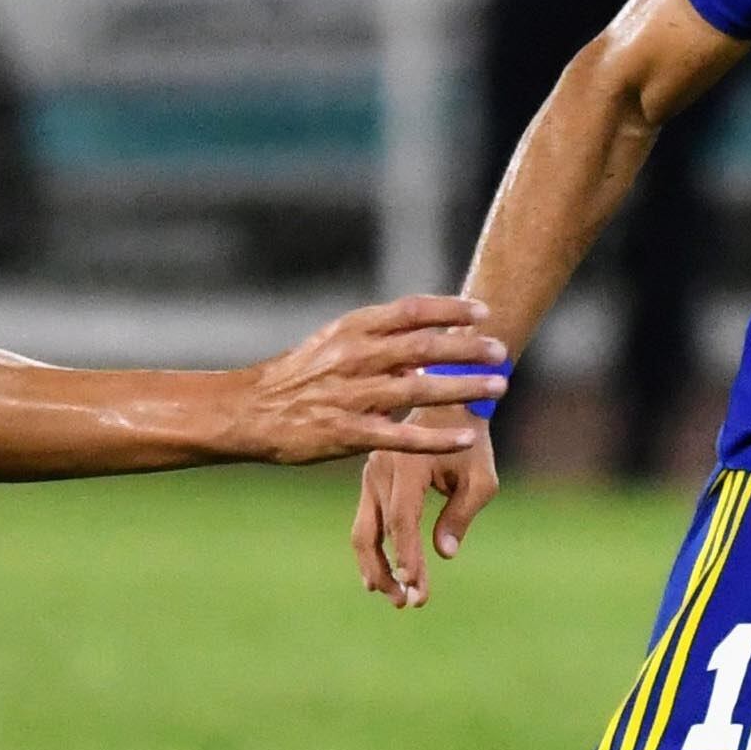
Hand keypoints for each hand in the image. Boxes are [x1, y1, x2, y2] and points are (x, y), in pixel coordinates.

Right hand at [230, 296, 507, 464]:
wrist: (249, 411)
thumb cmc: (298, 377)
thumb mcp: (334, 344)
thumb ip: (378, 341)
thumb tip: (425, 343)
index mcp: (352, 330)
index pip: (411, 311)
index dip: (450, 309)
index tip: (482, 312)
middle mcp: (354, 357)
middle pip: (423, 346)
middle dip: (467, 347)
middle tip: (501, 350)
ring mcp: (351, 395)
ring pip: (418, 387)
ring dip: (462, 386)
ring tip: (497, 385)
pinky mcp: (347, 433)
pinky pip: (400, 435)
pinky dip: (435, 437)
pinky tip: (464, 439)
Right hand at [354, 435, 500, 607]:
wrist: (448, 407)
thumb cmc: (471, 444)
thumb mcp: (480, 479)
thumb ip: (461, 515)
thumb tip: (444, 553)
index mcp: (408, 465)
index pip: (403, 519)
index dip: (407, 555)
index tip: (415, 586)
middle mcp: (380, 470)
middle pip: (376, 532)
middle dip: (390, 571)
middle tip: (407, 603)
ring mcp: (370, 477)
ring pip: (363, 532)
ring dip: (375, 568)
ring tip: (394, 596)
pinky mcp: (370, 483)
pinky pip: (366, 524)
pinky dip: (373, 552)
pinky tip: (379, 577)